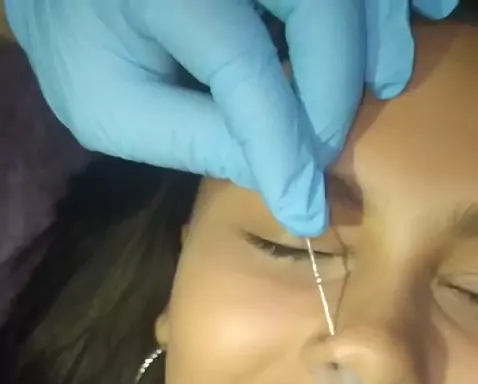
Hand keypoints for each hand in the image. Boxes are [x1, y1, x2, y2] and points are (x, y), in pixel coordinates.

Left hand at [5, 0, 457, 234]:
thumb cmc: (86, 46)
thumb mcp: (109, 108)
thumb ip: (186, 137)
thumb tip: (272, 172)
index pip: (243, 69)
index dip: (283, 145)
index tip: (308, 211)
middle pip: (315, 8)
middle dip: (334, 90)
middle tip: (328, 150)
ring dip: (377, 35)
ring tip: (384, 85)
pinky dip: (386, 0)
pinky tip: (418, 14)